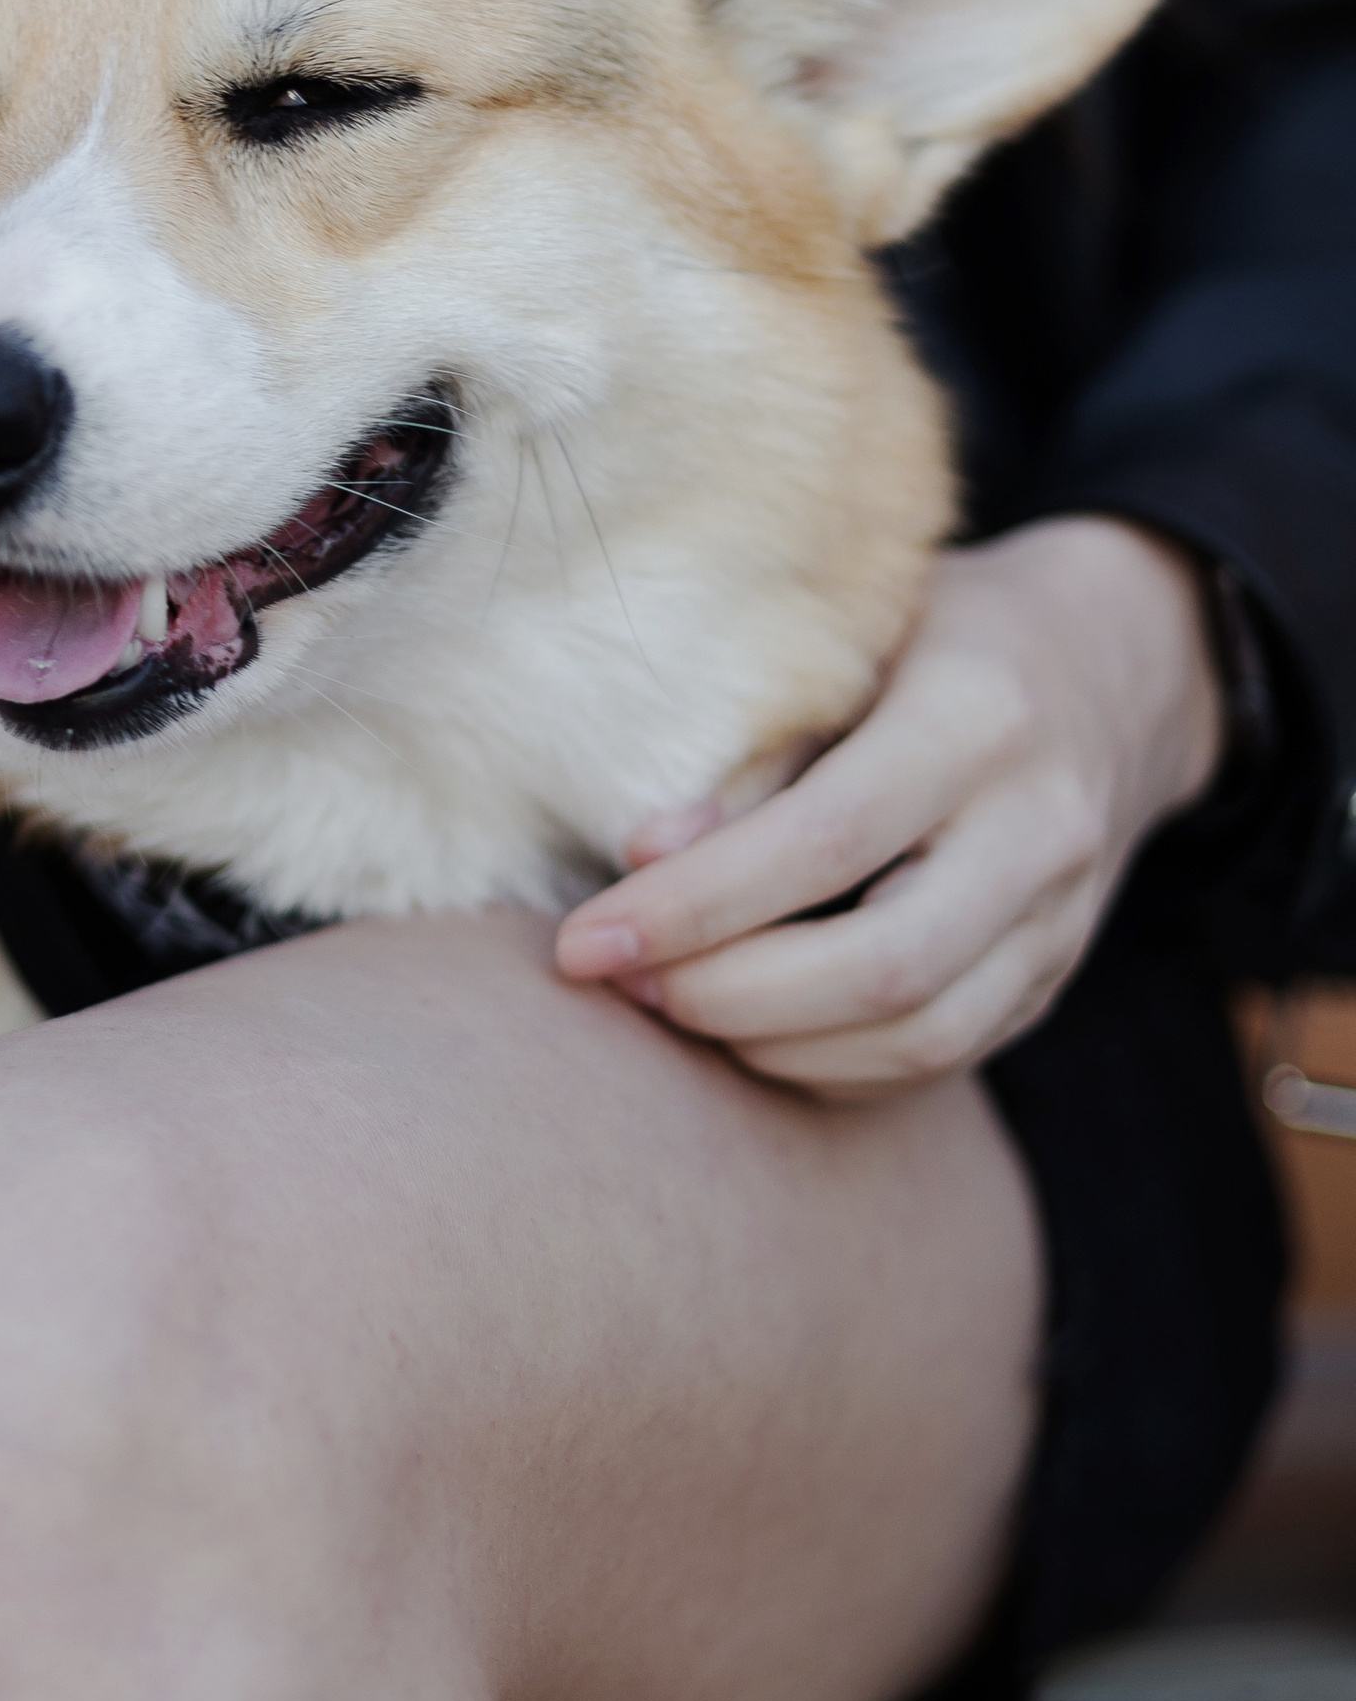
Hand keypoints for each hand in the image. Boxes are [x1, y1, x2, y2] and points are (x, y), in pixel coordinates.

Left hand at [553, 518, 1225, 1098]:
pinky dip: (830, 1064)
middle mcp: (1041, 829)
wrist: (1115, 664)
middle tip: (620, 981)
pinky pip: (939, 1058)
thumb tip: (642, 859)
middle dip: (726, 995)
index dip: (696, 906)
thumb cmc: (944, 635)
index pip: (826, 844)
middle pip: (882, 968)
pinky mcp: (1055, 976)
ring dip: (772, 1043)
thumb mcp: (850, 644)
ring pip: (918, 1037)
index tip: (585, 940)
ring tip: (669, 1002)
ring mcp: (1063, 918)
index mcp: (979, 718)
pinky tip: (746, 1026)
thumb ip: (757, 754)